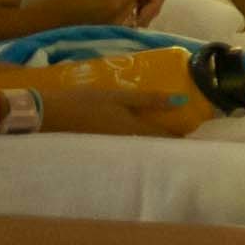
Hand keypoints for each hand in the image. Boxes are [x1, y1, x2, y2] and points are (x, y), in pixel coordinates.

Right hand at [45, 70, 214, 139]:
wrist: (47, 115)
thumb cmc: (85, 103)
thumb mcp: (119, 97)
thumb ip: (149, 99)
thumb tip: (182, 101)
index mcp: (134, 132)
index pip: (166, 139)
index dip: (182, 136)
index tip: (197, 131)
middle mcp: (127, 144)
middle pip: (154, 144)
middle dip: (169, 139)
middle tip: (185, 130)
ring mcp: (113, 147)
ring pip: (141, 145)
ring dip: (153, 140)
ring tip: (165, 130)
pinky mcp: (102, 145)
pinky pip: (126, 145)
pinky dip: (136, 139)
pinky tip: (136, 131)